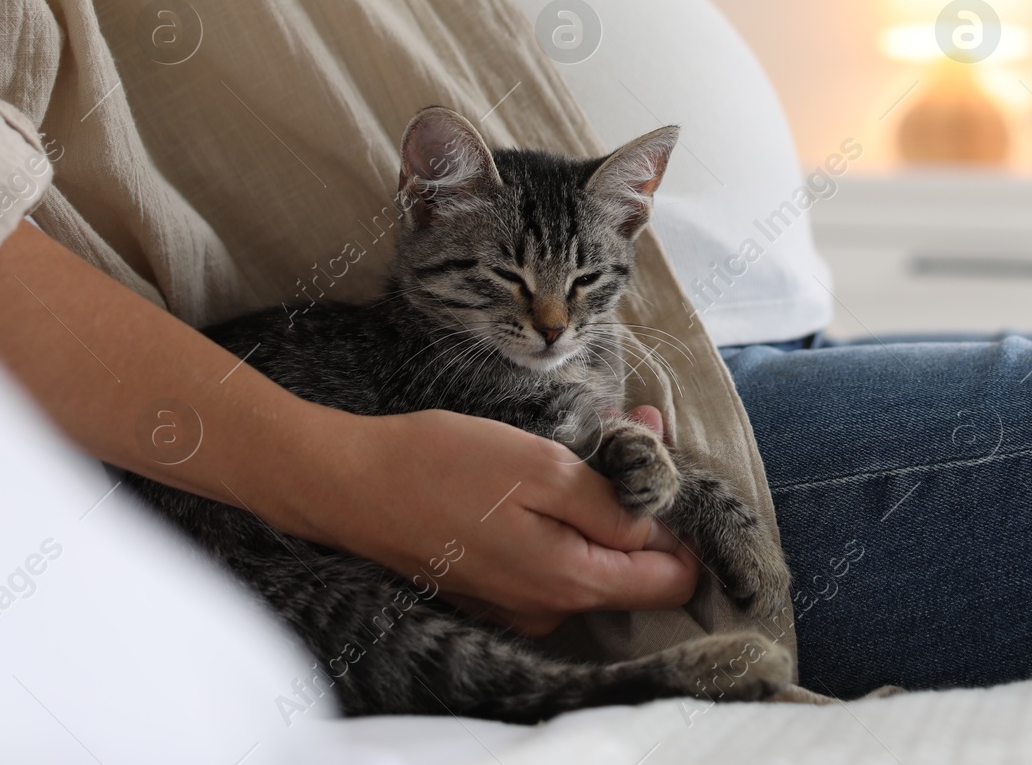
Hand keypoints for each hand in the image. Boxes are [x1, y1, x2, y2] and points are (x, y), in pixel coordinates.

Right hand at [321, 408, 696, 635]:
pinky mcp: (493, 587)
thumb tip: (660, 532)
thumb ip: (611, 507)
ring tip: (595, 430)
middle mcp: (550, 608)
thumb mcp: (543, 469)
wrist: (349, 484)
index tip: (664, 466)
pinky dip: (562, 511)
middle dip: (640, 496)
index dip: (682, 524)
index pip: (673, 581)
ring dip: (600, 496)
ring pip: (593, 553)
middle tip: (632, 423)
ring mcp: (518, 604)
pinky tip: (548, 464)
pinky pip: (552, 554)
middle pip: (635, 564)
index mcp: (572, 582)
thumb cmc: (444, 467)